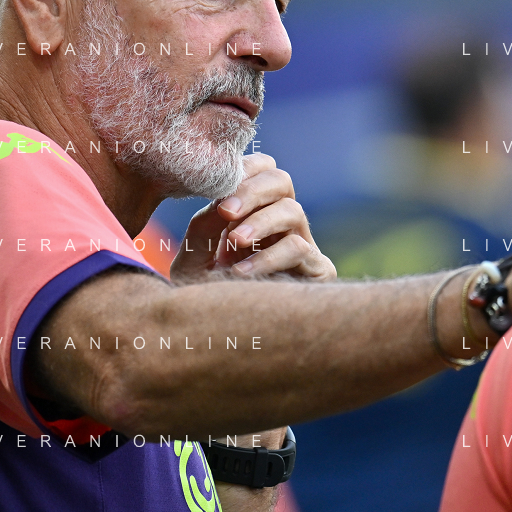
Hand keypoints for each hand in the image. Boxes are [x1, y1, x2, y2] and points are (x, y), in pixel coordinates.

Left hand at [170, 154, 335, 282]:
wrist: (218, 341)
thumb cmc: (204, 297)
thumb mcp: (194, 259)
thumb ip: (204, 227)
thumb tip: (223, 202)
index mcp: (254, 210)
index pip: (261, 171)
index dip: (246, 169)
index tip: (219, 187)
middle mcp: (281, 224)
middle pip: (282, 182)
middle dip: (252, 191)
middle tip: (226, 211)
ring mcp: (302, 246)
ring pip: (293, 212)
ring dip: (261, 223)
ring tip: (233, 244)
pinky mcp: (317, 272)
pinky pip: (299, 250)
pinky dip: (268, 258)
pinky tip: (242, 275)